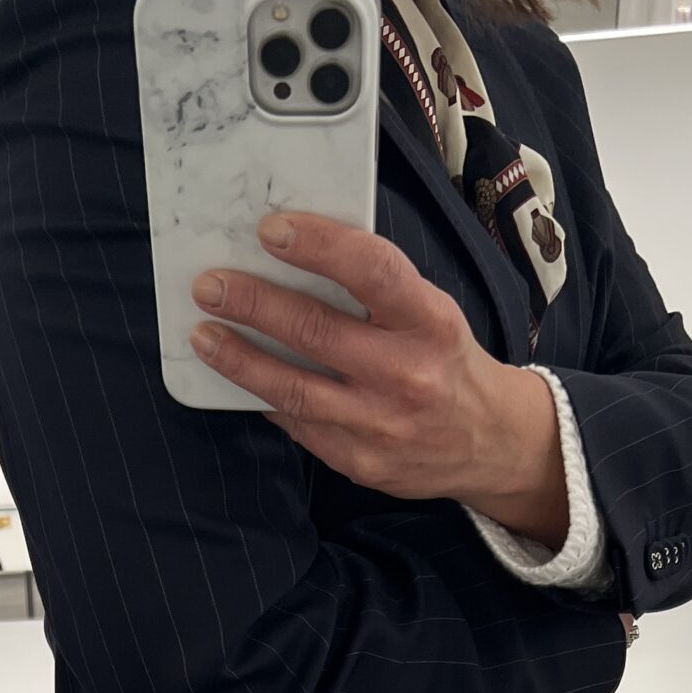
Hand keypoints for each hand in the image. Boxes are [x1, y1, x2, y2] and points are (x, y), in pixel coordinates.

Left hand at [190, 211, 569, 548]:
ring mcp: (381, 425)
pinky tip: (240, 379)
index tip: (269, 230)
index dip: (317, 246)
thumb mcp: (431, 312)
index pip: (371, 271)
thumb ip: (377, 289)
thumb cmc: (447, 361)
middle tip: (210, 286)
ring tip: (204, 336)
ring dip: (241, 360)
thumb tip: (297, 255)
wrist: (488, 442)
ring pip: (295, 389)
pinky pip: (300, 427)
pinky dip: (266, 400)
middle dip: (254, 304)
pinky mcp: (361, 462)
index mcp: (430, 322)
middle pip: (316, 332)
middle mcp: (407, 374)